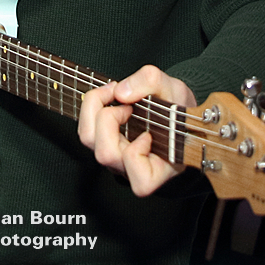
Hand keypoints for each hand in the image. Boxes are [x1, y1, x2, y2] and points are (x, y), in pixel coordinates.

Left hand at [78, 65, 196, 196]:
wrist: (176, 112)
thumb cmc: (177, 110)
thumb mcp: (173, 88)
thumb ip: (151, 82)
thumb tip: (121, 93)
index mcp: (159, 169)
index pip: (142, 182)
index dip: (138, 153)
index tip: (148, 133)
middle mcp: (132, 169)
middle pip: (105, 154)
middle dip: (109, 117)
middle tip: (125, 101)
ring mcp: (115, 157)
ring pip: (89, 141)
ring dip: (97, 111)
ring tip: (116, 96)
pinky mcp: (103, 144)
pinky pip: (88, 133)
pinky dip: (92, 111)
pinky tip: (111, 101)